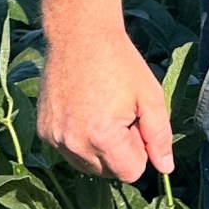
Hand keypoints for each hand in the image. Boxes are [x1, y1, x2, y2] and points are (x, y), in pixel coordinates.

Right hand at [37, 29, 174, 180]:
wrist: (80, 34)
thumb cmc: (120, 62)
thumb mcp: (150, 96)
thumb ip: (159, 136)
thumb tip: (165, 169)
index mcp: (102, 137)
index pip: (130, 173)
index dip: (139, 150)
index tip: (135, 123)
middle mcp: (73, 144)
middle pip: (108, 172)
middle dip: (119, 150)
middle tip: (119, 114)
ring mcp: (54, 139)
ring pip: (87, 164)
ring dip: (99, 147)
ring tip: (101, 111)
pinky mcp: (43, 131)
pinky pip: (68, 151)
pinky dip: (79, 138)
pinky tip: (82, 108)